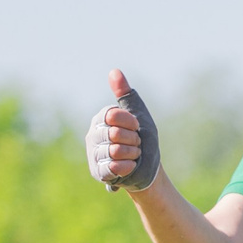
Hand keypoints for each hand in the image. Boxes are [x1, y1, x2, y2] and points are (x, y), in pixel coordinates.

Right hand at [87, 68, 162, 191]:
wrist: (150, 167)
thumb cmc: (143, 139)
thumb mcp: (139, 113)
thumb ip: (126, 94)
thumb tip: (114, 71)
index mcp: (101, 118)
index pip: (114, 115)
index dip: (130, 123)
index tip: (136, 127)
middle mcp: (93, 134)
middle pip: (114, 134)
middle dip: (133, 140)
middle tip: (135, 144)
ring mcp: (93, 153)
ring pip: (115, 151)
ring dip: (131, 154)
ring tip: (131, 155)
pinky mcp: (97, 172)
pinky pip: (113, 167)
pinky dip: (128, 167)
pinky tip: (128, 167)